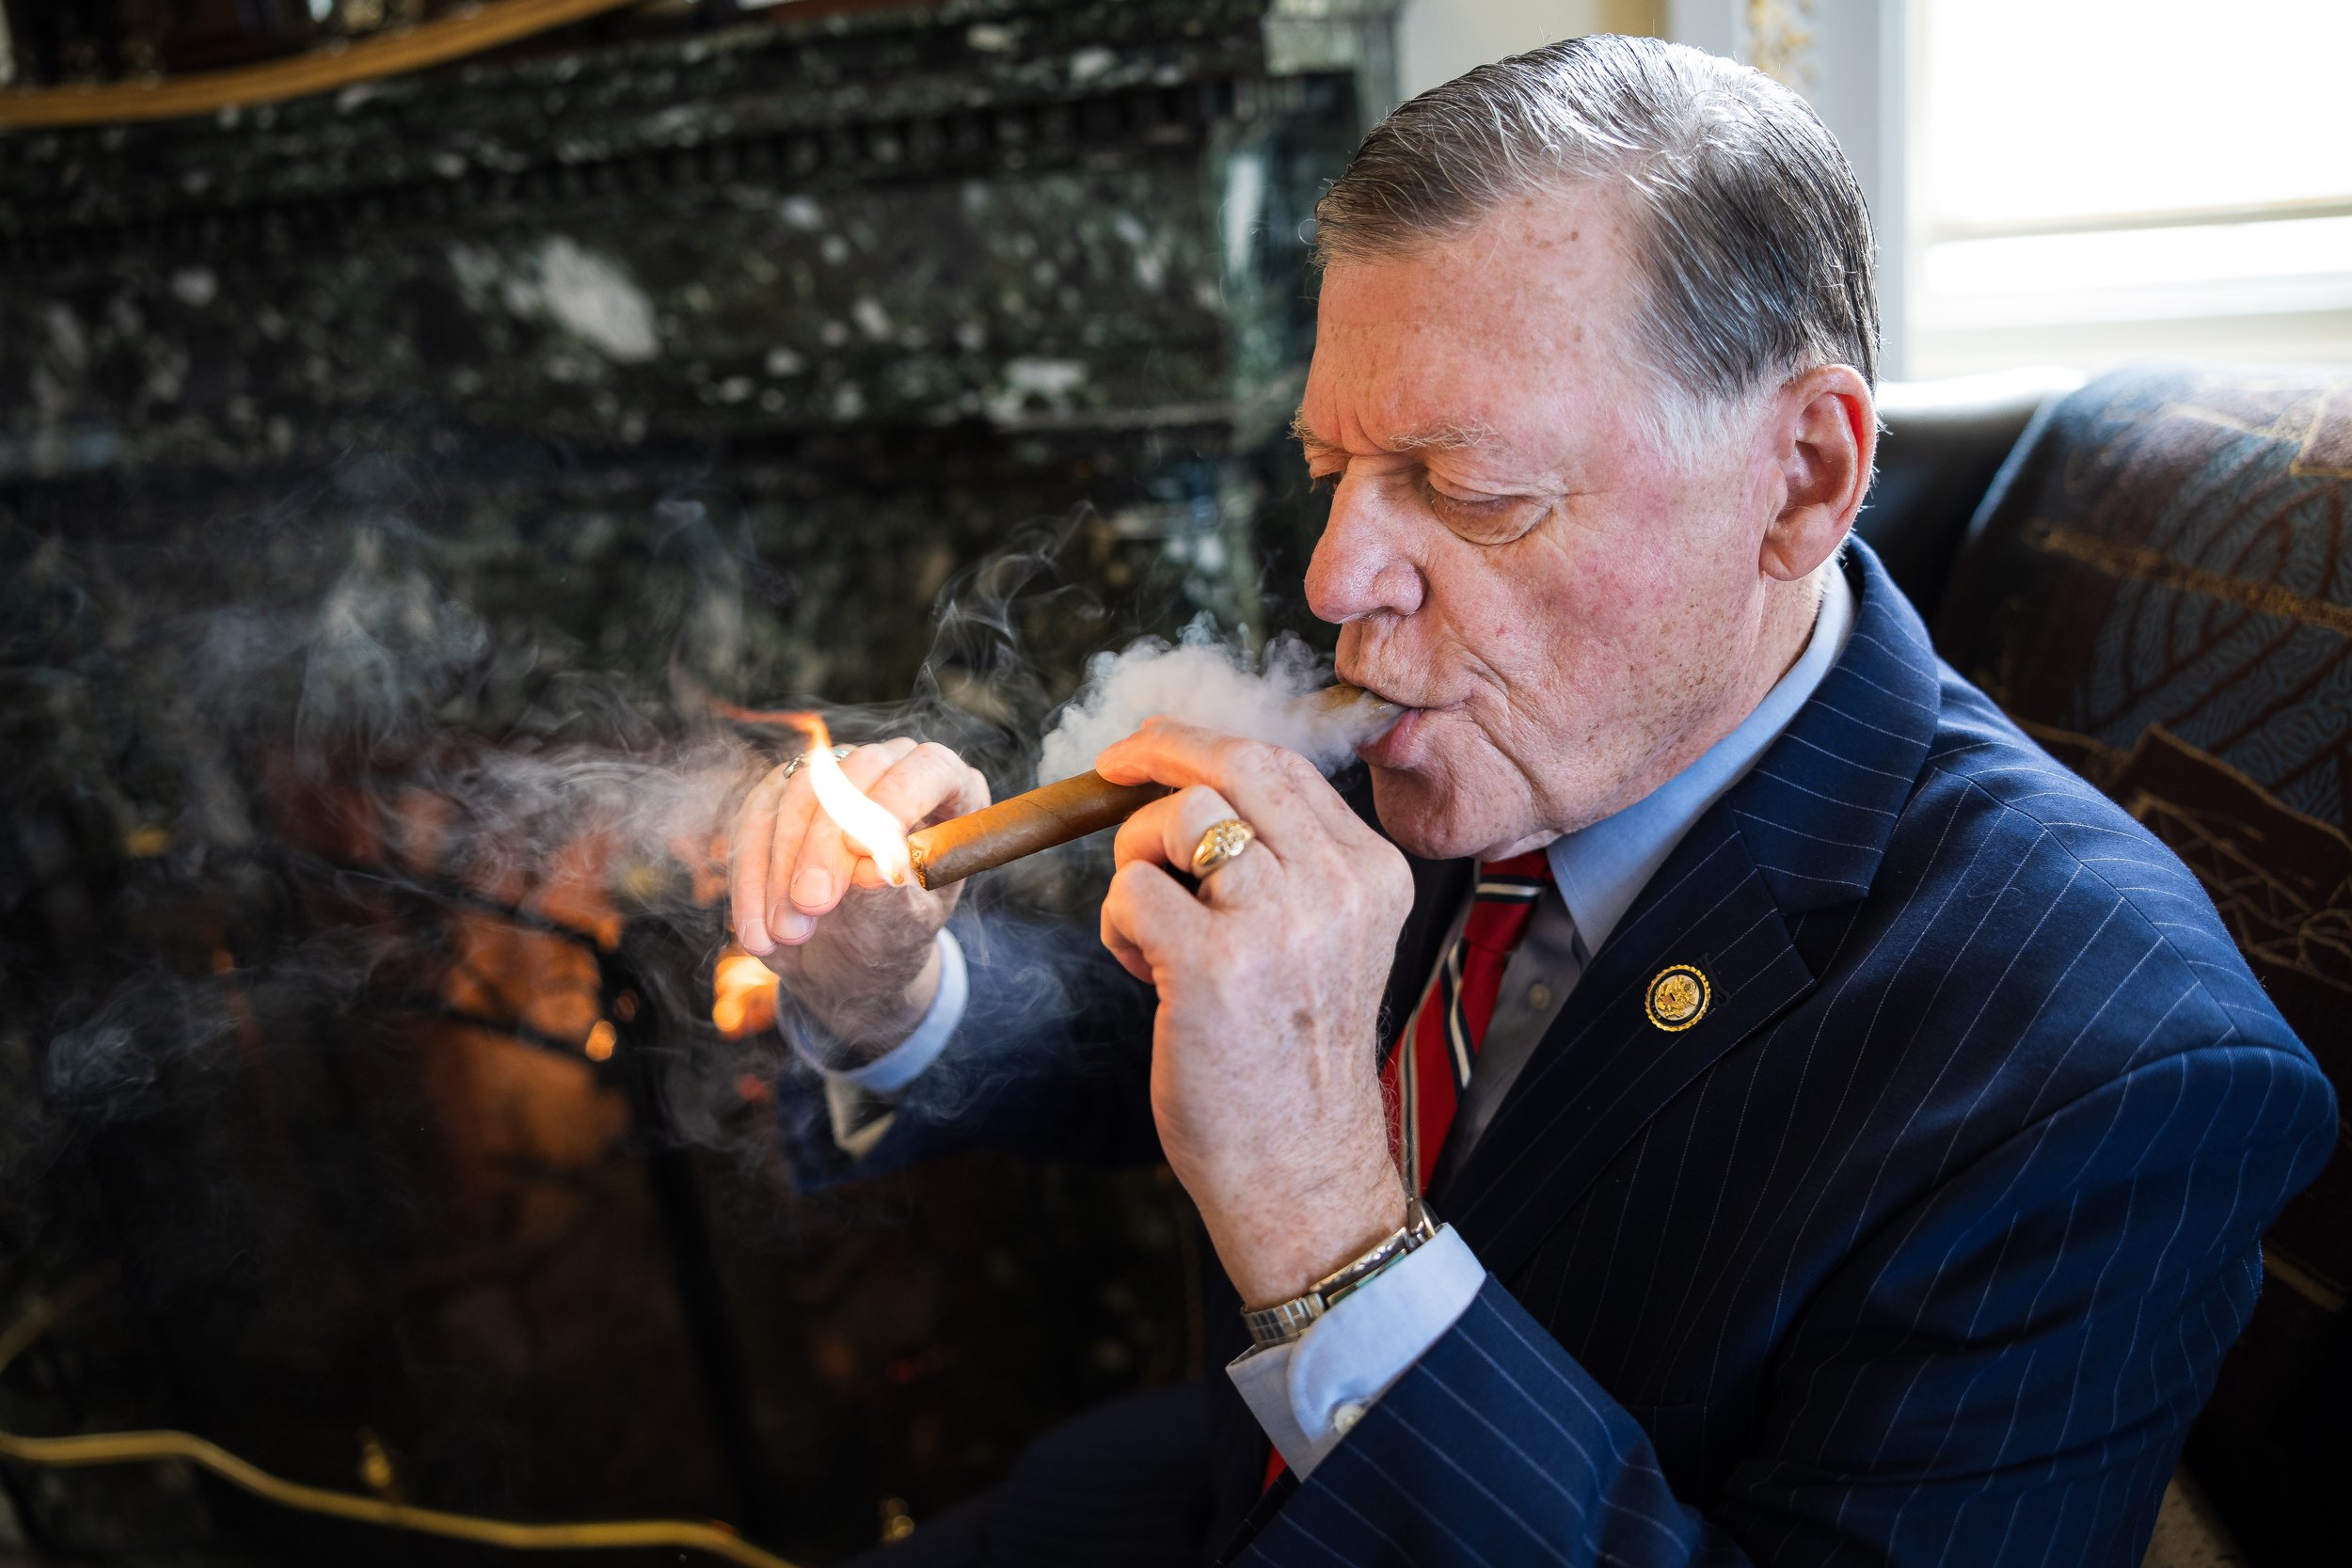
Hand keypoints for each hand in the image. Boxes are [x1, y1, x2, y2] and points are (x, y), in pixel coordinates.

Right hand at [729, 739, 988, 1053]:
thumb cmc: (890, 939)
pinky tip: (757, 931)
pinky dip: (751, 876)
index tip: (860, 849)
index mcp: (950, 791)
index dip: (896, 800)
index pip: (928, 770)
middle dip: (824, 844)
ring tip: (786, 935)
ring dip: (783, 867)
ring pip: (797, 794)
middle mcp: (893, 768)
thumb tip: (871, 867)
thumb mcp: (903, 926)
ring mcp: (834, 773)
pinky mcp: (781, 791)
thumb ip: (892, 892)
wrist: (843, 960)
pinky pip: (755, 818)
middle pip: (855, 777)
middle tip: (811, 905)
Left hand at [1096, 720, 1415, 1306]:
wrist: (1302, 1172)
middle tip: (1115, 765)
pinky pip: (1133, 889)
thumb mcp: (1324, 941)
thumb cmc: (1294, 1061)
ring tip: (1147, 926)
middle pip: (1236, 763)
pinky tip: (1144, 970)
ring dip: (1135, 859)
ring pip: (1177, 819)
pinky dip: (1117, 922)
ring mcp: (1277, 923)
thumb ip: (1287, 862)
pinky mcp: (1213, 966)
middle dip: (1159, 749)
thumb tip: (1194, 782)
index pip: (1284, 764)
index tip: (1158, 746)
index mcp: (1371, 875)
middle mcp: (1336, 887)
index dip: (1206, 743)